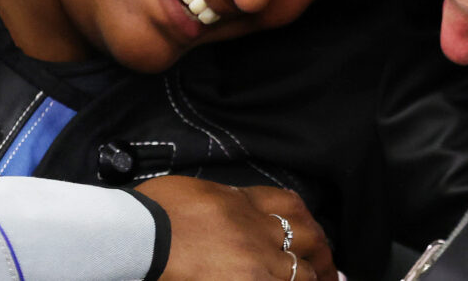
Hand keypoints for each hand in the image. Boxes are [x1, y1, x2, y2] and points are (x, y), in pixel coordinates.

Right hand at [135, 176, 336, 280]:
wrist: (137, 237)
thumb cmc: (154, 214)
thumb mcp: (196, 194)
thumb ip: (225, 204)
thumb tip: (235, 213)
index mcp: (242, 202)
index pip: (290, 205)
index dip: (307, 222)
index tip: (313, 236)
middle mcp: (258, 231)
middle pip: (308, 239)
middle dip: (323, 256)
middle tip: (331, 270)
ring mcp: (256, 264)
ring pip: (302, 274)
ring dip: (313, 280)